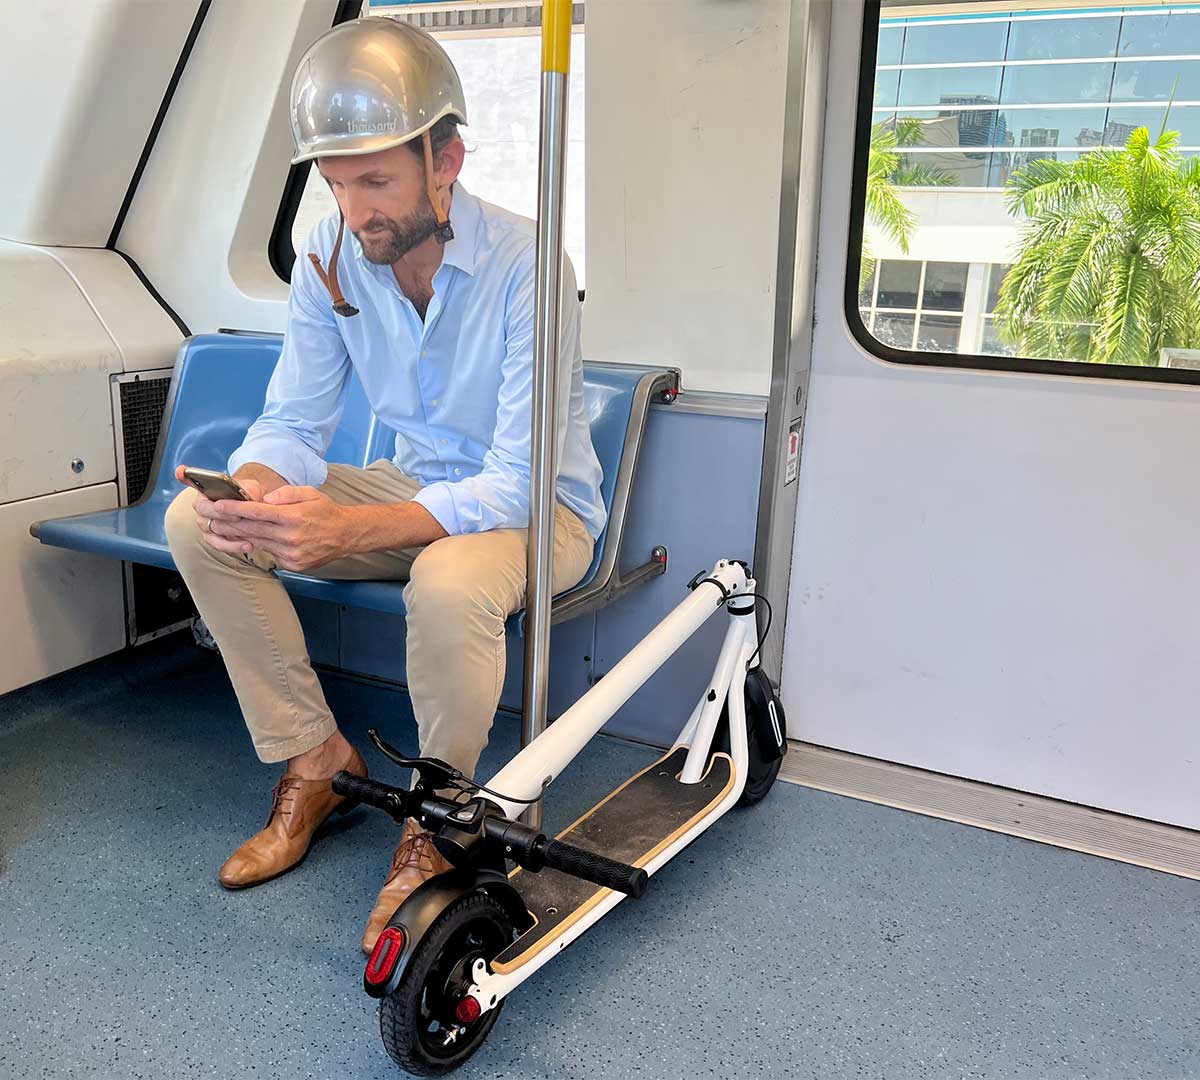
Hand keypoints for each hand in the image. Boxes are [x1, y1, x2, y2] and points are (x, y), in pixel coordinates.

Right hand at [176, 465, 265, 556]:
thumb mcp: (251, 488)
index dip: (184, 476)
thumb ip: (249, 490)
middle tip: (237, 516)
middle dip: (220, 513)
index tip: (181, 471)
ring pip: (211, 529)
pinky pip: (219, 544)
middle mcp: (200, 506)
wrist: (252, 510)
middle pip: (203, 509)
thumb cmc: (248, 495)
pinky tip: (248, 546)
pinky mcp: (212, 538)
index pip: (189, 479)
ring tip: (248, 537)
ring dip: (230, 533)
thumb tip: (250, 497)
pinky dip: (233, 546)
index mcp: (205, 489)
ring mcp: (204, 523)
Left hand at [206, 485, 354, 571]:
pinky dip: (257, 545)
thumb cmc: (326, 511)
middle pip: (251, 529)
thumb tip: (264, 500)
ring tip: (218, 528)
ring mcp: (291, 553)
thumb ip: (285, 494)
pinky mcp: (293, 564)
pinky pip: (269, 553)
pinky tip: (246, 540)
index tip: (217, 505)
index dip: (234, 509)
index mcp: (293, 517)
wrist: (347, 535)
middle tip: (208, 517)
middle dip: (227, 522)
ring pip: (257, 543)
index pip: (257, 512)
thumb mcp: (310, 493)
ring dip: (236, 536)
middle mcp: (291, 536)